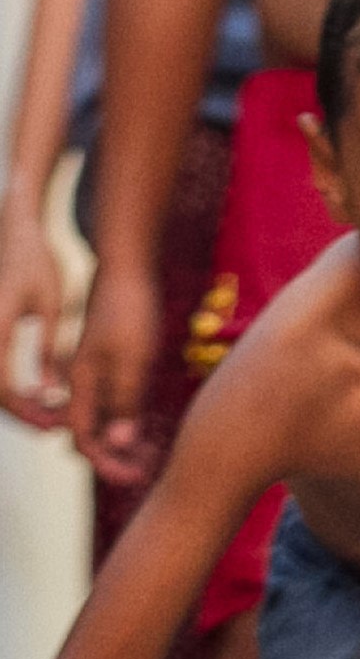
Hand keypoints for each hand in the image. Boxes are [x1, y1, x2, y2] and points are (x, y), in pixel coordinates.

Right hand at [0, 216, 70, 430]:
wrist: (12, 232)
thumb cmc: (35, 262)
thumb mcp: (49, 304)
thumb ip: (49, 348)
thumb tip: (51, 391)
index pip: (2, 389)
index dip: (27, 413)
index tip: (56, 424)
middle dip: (20, 415)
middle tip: (53, 426)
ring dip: (13, 404)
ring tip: (47, 411)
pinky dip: (8, 386)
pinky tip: (35, 392)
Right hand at [64, 260, 166, 488]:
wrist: (127, 268)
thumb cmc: (129, 310)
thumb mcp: (133, 358)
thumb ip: (125, 399)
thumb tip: (120, 443)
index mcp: (82, 384)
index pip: (85, 439)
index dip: (108, 464)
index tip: (136, 479)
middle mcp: (84, 382)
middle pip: (91, 434)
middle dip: (114, 459)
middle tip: (146, 475)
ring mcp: (98, 371)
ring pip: (104, 419)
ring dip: (125, 443)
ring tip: (154, 459)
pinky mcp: (113, 361)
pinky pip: (115, 401)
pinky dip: (130, 420)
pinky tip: (152, 429)